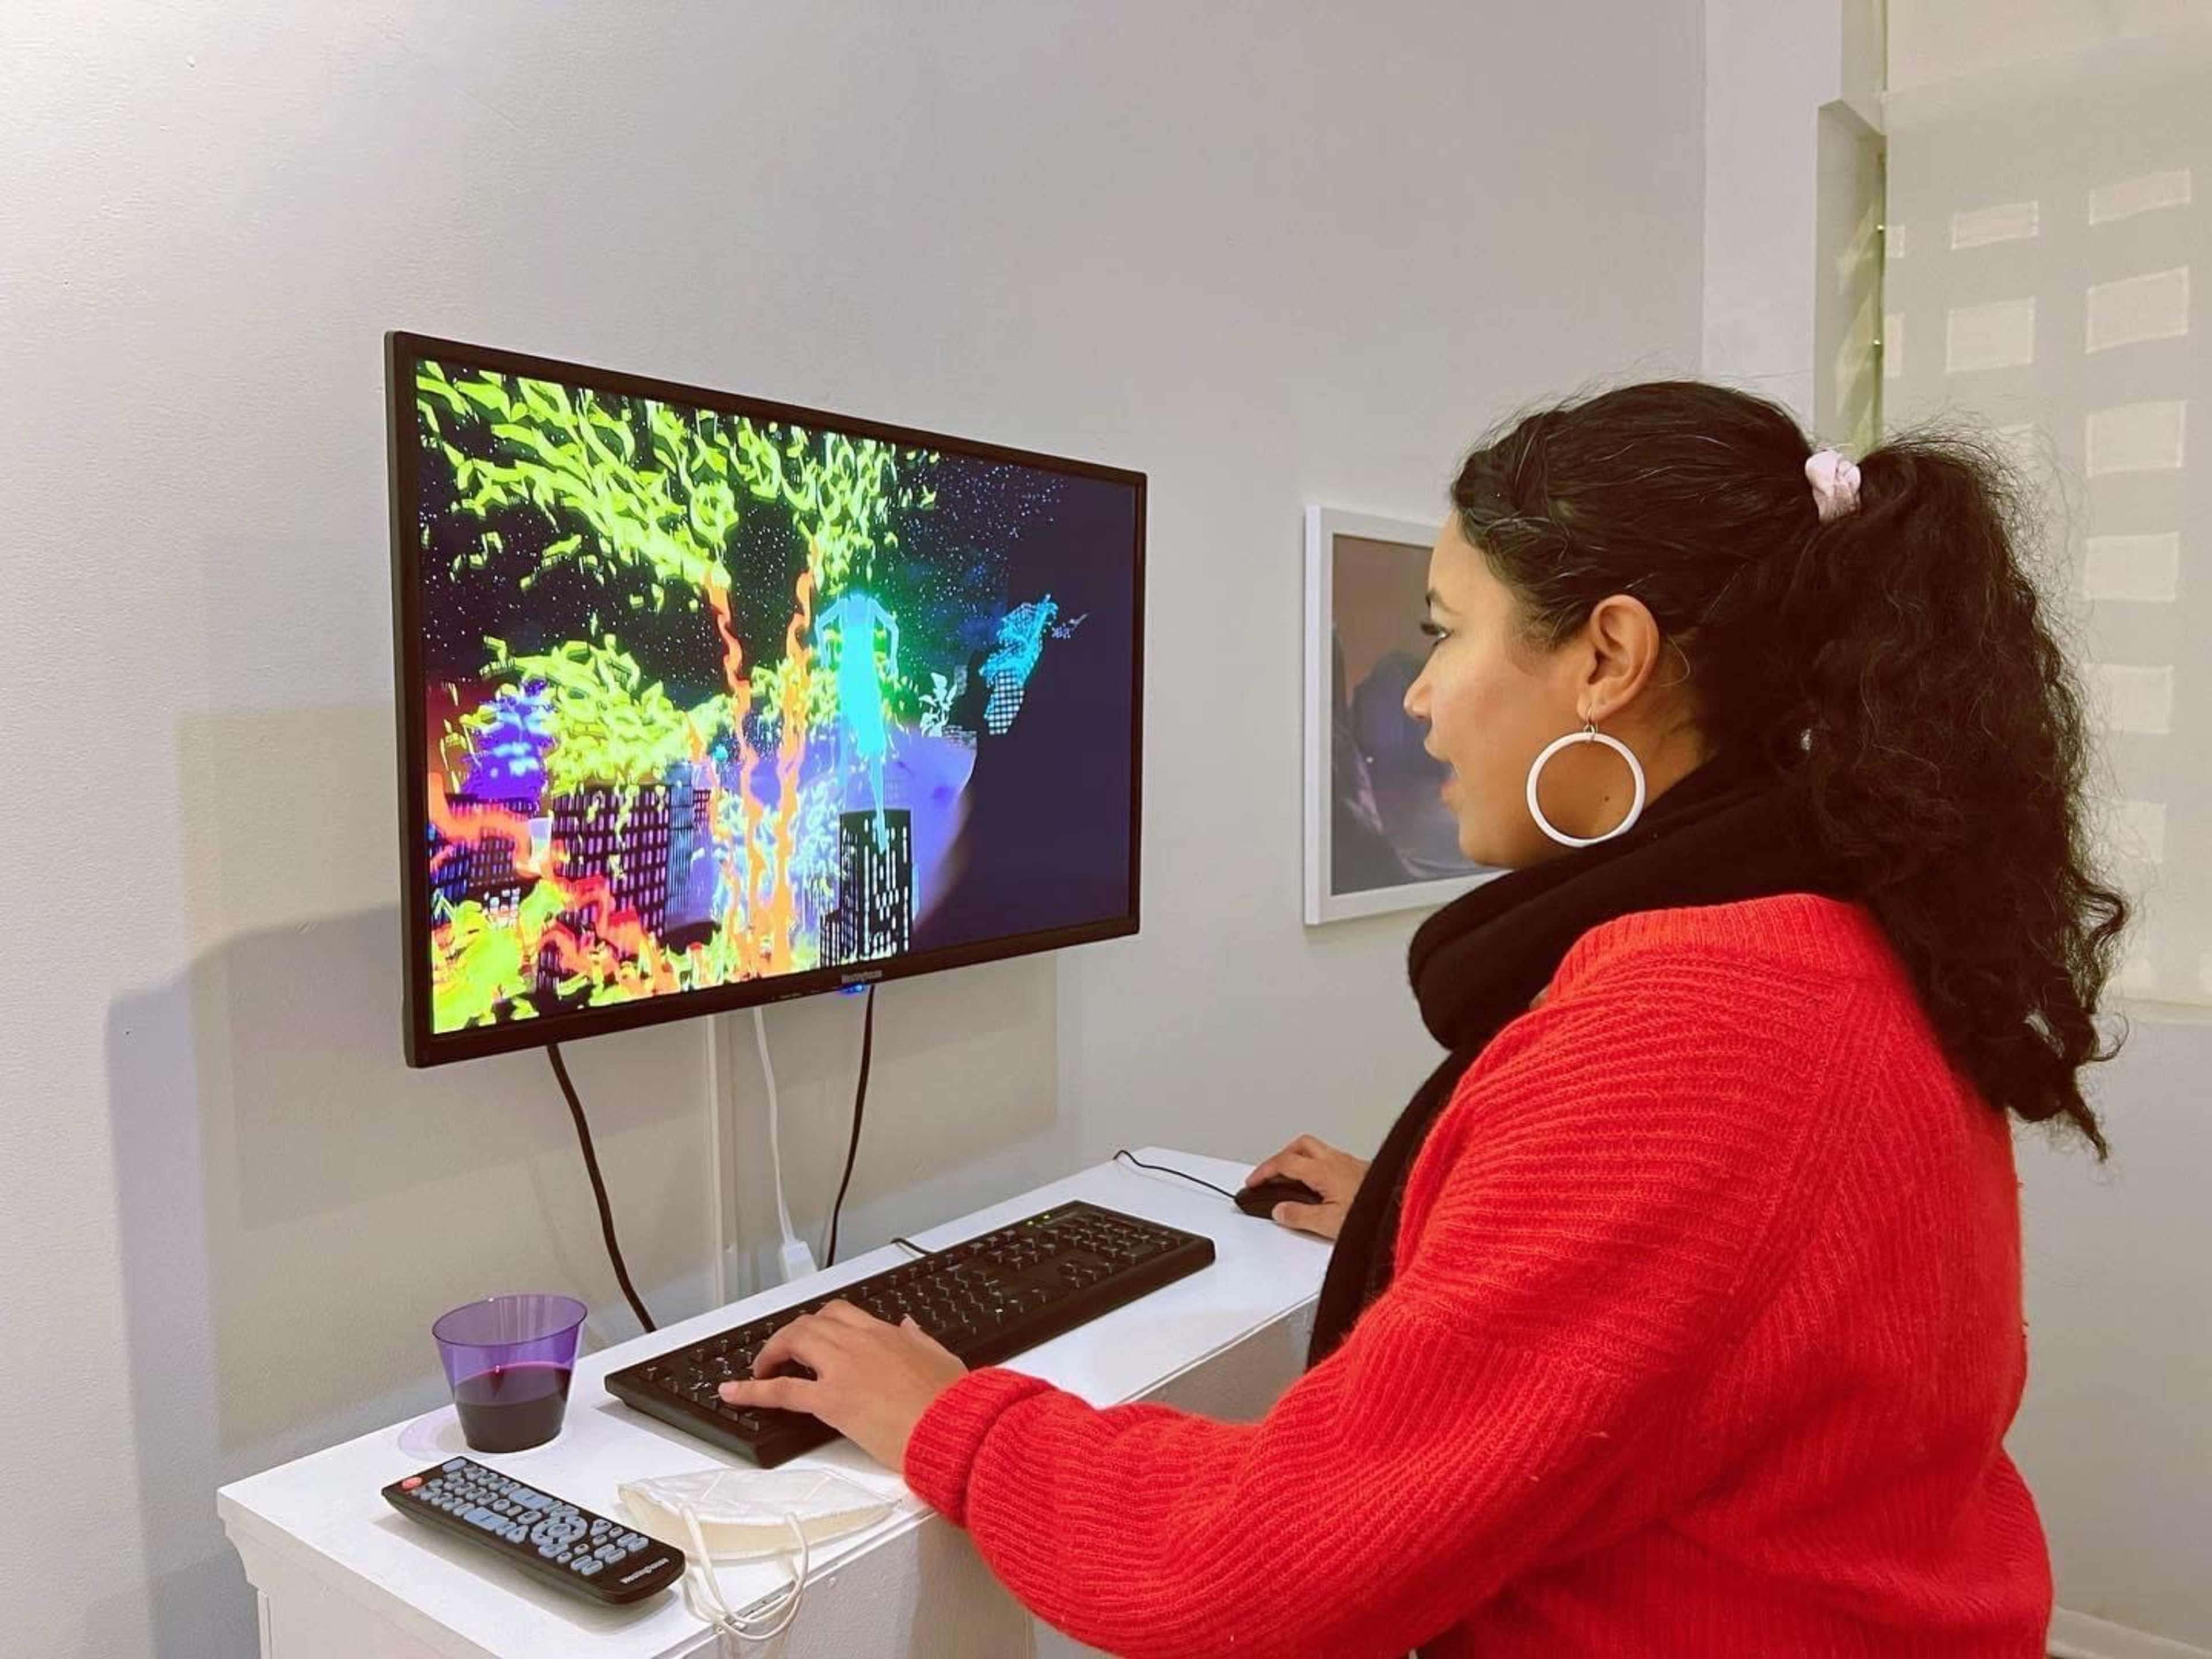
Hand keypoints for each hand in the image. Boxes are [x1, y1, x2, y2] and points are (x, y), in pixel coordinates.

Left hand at [717, 1301, 968, 1470]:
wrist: (953, 1426)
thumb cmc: (952, 1401)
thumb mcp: (941, 1357)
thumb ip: (919, 1339)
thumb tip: (908, 1326)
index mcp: (886, 1334)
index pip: (841, 1314)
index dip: (820, 1323)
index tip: (813, 1334)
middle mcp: (860, 1343)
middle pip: (811, 1323)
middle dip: (791, 1336)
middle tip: (781, 1354)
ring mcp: (842, 1369)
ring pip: (794, 1343)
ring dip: (772, 1353)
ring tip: (759, 1368)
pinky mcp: (831, 1400)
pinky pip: (782, 1390)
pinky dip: (752, 1389)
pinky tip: (733, 1392)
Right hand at [1244, 1134, 1369, 1240]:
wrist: (1406, 1209)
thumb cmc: (1376, 1215)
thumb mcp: (1330, 1224)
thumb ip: (1300, 1216)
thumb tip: (1280, 1210)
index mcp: (1325, 1170)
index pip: (1285, 1162)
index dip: (1264, 1171)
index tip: (1253, 1182)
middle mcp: (1339, 1161)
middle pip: (1301, 1145)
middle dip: (1281, 1156)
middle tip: (1270, 1174)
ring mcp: (1352, 1164)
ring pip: (1318, 1150)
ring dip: (1300, 1159)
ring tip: (1291, 1178)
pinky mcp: (1363, 1170)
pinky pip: (1333, 1159)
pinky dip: (1318, 1166)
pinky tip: (1322, 1184)